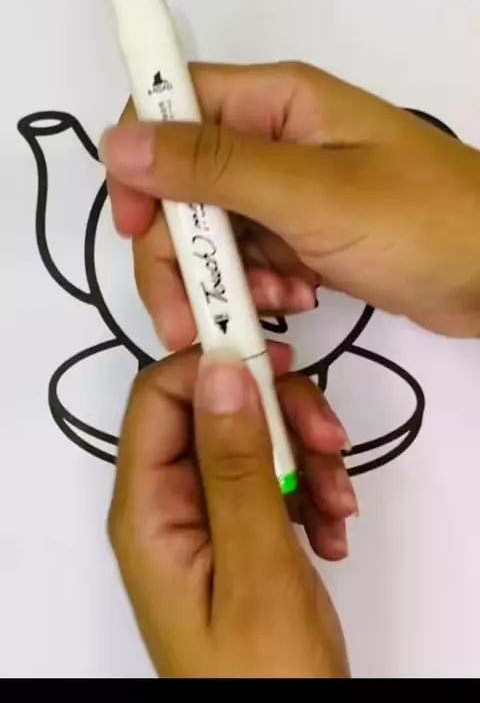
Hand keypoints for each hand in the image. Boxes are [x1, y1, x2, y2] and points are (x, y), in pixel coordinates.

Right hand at [100, 61, 479, 339]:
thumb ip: (214, 168)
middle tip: (190, 320)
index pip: (172, 108)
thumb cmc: (423, 222)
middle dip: (178, 253)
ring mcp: (290, 192)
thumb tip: (118, 141)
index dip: (140, 163)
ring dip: (225, 279)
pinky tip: (298, 301)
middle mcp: (274, 140)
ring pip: (212, 231)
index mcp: (277, 104)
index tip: (132, 225)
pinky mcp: (305, 235)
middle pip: (182, 185)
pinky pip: (252, 259)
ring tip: (274, 304)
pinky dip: (262, 287)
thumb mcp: (313, 195)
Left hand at [109, 344, 349, 677]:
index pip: (158, 395)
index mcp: (147, 508)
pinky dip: (313, 492)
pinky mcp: (243, 530)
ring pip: (255, 441)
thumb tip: (221, 367)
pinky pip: (276, 479)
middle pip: (216, 411)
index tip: (277, 358)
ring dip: (308, 460)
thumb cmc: (262, 672)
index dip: (211, 364)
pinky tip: (333, 533)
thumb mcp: (254, 564)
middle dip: (280, 417)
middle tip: (331, 442)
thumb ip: (236, 464)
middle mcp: (170, 503)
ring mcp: (208, 517)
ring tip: (340, 508)